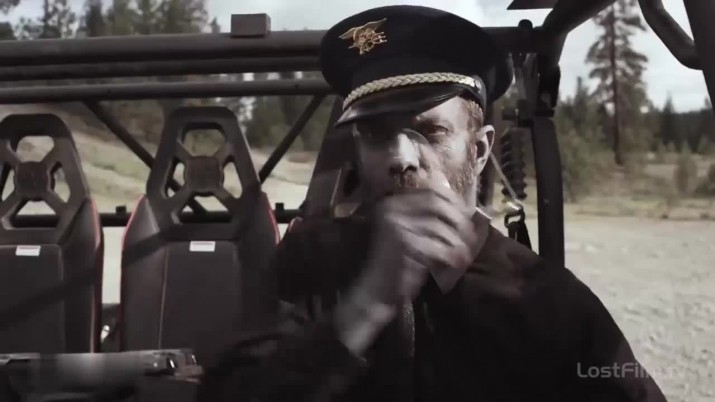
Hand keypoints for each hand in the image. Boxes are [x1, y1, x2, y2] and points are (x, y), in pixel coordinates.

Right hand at [334, 183, 478, 352]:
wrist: (375, 291)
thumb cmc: (397, 264)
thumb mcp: (411, 233)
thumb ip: (428, 218)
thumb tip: (465, 209)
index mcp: (393, 203)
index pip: (431, 191)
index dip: (454, 201)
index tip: (467, 215)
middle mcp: (392, 209)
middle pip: (437, 204)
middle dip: (458, 220)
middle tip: (469, 236)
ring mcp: (396, 225)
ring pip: (440, 227)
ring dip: (457, 242)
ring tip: (464, 254)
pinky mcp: (403, 244)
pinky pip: (437, 247)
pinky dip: (450, 256)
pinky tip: (454, 264)